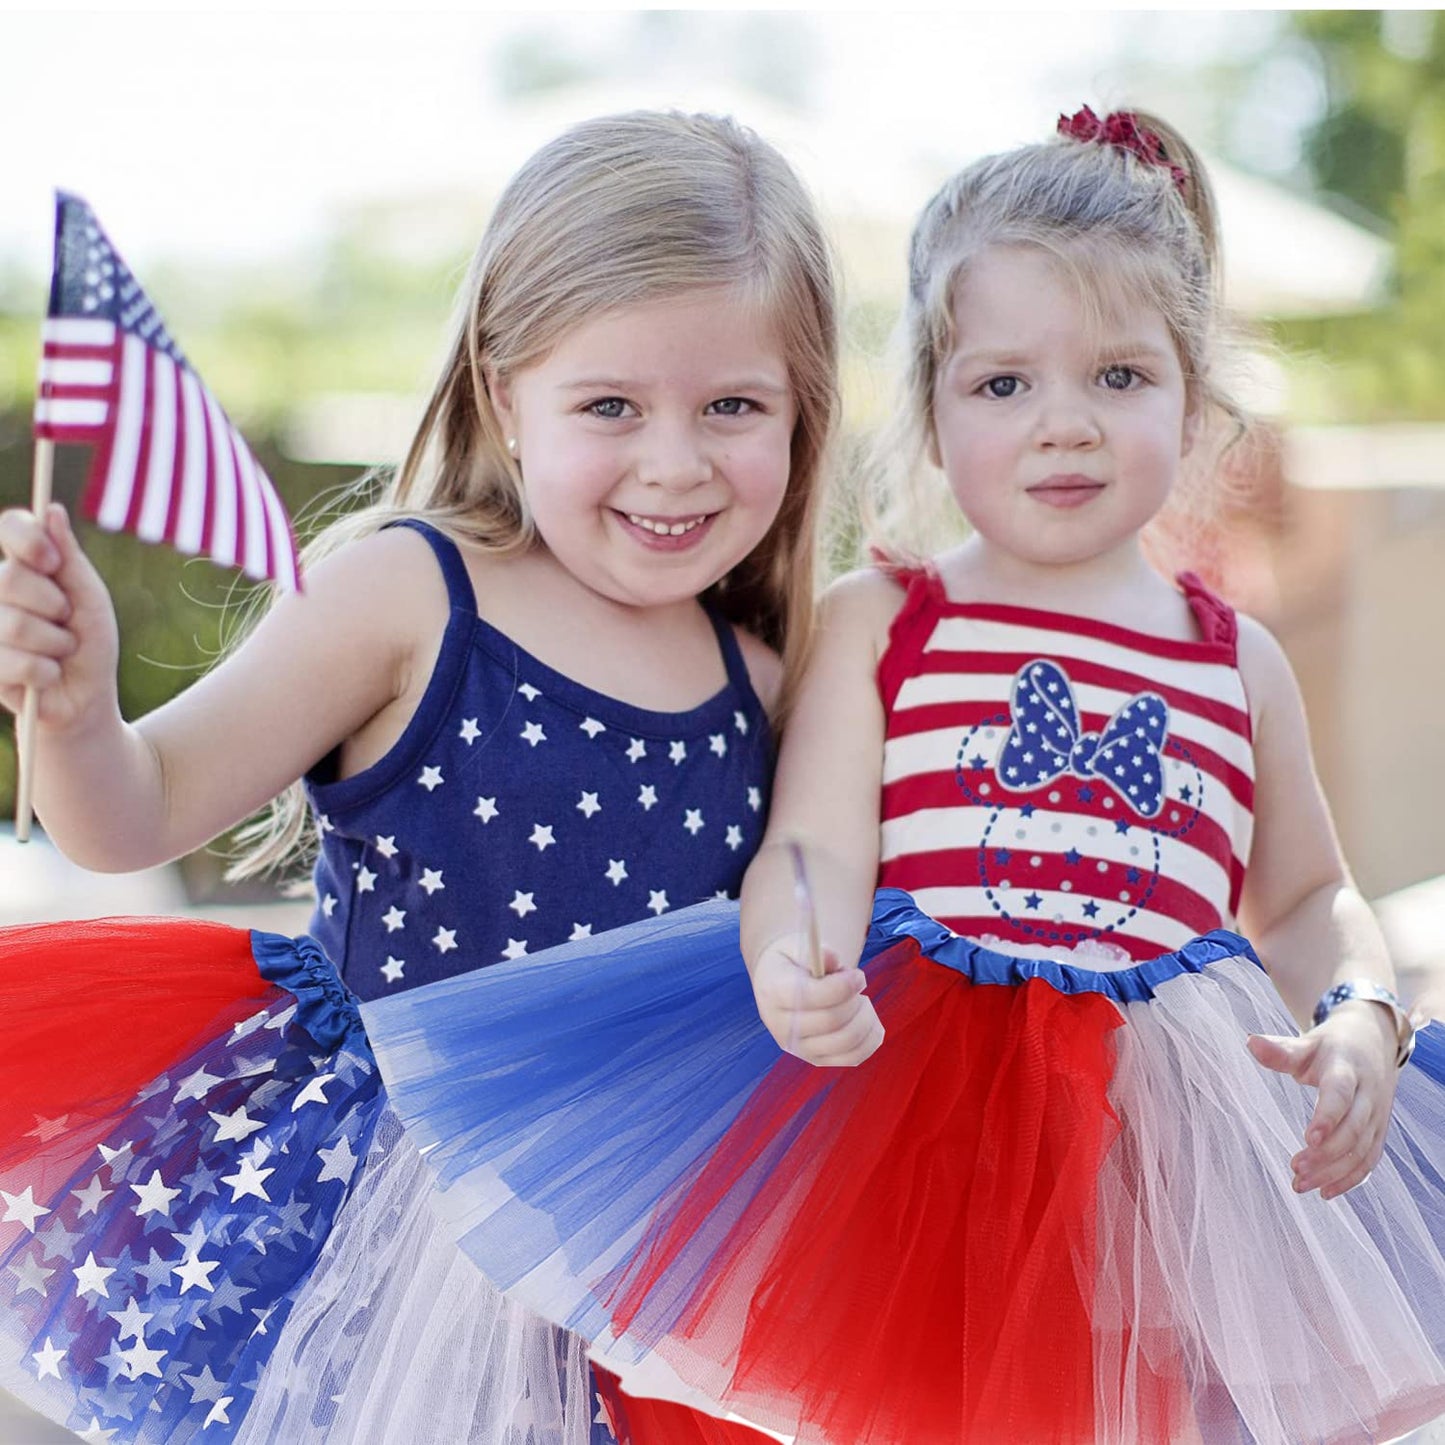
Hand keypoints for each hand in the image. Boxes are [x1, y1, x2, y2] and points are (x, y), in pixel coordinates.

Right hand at [0, 503, 118, 729]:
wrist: (85, 696)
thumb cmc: (89, 642)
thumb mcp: (89, 598)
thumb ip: (69, 559)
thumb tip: (52, 511)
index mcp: (23, 567)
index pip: (10, 528)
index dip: (27, 539)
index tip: (52, 561)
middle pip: (9, 577)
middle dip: (54, 604)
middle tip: (67, 621)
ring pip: (13, 623)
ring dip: (55, 643)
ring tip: (61, 651)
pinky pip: (17, 662)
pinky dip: (46, 671)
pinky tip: (48, 675)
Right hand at [751, 933, 883, 1066]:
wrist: (780, 982)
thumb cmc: (794, 962)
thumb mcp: (798, 947)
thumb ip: (816, 952)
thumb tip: (833, 960)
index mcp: (774, 993)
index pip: (811, 997)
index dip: (842, 987)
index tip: (858, 975)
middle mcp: (781, 1026)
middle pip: (831, 1021)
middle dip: (855, 1001)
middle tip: (859, 983)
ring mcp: (798, 1048)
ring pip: (845, 1043)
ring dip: (866, 1019)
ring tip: (862, 1001)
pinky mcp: (816, 1059)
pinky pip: (852, 1058)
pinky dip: (870, 1040)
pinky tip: (870, 1020)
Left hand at [1248, 1000, 1399, 1199]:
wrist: (1374, 1041)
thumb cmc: (1331, 1047)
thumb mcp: (1307, 1044)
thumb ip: (1282, 1051)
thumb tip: (1250, 1042)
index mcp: (1348, 1069)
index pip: (1341, 1095)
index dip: (1328, 1117)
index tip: (1308, 1139)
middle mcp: (1368, 1095)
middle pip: (1353, 1130)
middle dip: (1327, 1154)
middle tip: (1295, 1168)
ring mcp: (1378, 1116)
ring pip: (1362, 1150)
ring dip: (1334, 1172)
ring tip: (1300, 1184)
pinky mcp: (1380, 1131)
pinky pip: (1369, 1160)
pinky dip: (1350, 1179)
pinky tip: (1325, 1192)